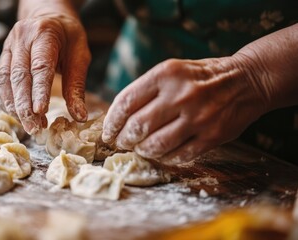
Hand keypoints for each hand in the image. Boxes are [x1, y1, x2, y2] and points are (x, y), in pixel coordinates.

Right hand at [0, 13, 90, 133]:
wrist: (49, 17)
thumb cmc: (68, 38)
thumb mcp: (80, 56)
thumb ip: (76, 86)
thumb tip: (79, 117)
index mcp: (44, 33)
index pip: (39, 66)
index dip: (39, 91)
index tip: (40, 113)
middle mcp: (21, 38)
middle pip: (18, 76)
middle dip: (25, 106)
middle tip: (34, 128)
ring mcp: (8, 46)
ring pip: (5, 80)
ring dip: (14, 106)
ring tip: (28, 125)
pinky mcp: (3, 56)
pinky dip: (5, 100)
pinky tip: (15, 114)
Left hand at [102, 57, 268, 164]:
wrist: (246, 81)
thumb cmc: (200, 77)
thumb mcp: (171, 71)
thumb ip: (146, 91)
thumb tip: (117, 119)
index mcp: (166, 74)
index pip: (126, 102)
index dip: (112, 122)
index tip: (108, 132)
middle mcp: (181, 95)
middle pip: (138, 127)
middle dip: (124, 140)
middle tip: (122, 143)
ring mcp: (198, 117)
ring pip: (156, 145)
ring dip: (142, 150)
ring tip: (140, 148)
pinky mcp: (212, 136)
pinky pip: (179, 156)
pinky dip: (164, 158)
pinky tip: (161, 154)